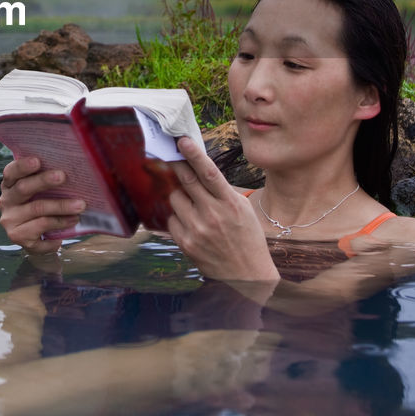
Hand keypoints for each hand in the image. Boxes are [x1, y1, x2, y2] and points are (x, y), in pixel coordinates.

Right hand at [0, 156, 85, 254]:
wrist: (33, 237)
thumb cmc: (40, 205)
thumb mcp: (38, 191)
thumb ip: (45, 180)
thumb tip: (71, 169)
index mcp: (9, 185)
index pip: (11, 172)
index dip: (22, 166)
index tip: (37, 161)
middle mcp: (6, 201)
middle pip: (23, 188)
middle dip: (44, 181)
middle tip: (63, 176)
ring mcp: (10, 220)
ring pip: (37, 209)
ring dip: (61, 206)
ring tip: (80, 205)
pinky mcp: (18, 236)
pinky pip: (42, 227)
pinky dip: (60, 224)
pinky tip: (73, 222)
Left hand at [167, 137, 278, 284]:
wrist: (246, 275)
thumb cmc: (247, 238)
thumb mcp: (242, 209)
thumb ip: (222, 191)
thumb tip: (199, 170)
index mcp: (230, 203)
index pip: (209, 173)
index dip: (194, 155)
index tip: (182, 141)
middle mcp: (213, 215)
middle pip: (187, 181)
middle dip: (175, 164)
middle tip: (167, 153)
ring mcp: (197, 230)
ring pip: (175, 199)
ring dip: (179, 196)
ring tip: (192, 205)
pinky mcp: (186, 243)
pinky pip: (171, 220)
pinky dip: (177, 217)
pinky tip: (189, 223)